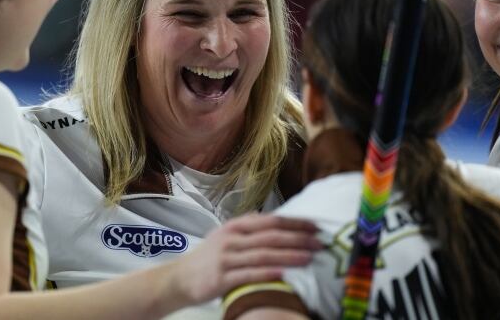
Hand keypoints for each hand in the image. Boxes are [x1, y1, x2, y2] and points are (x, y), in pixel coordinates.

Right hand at [170, 213, 320, 304]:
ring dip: (288, 255)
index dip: (294, 223)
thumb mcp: (227, 237)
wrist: (180, 278)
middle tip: (319, 242)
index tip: (314, 226)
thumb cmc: (209, 258)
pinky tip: (283, 274)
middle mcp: (231, 239)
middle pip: (270, 236)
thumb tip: (281, 225)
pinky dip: (267, 273)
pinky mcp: (222, 278)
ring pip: (263, 254)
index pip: (270, 221)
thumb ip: (250, 231)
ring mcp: (226, 258)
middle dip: (298, 239)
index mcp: (235, 227)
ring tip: (308, 258)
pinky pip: (248, 274)